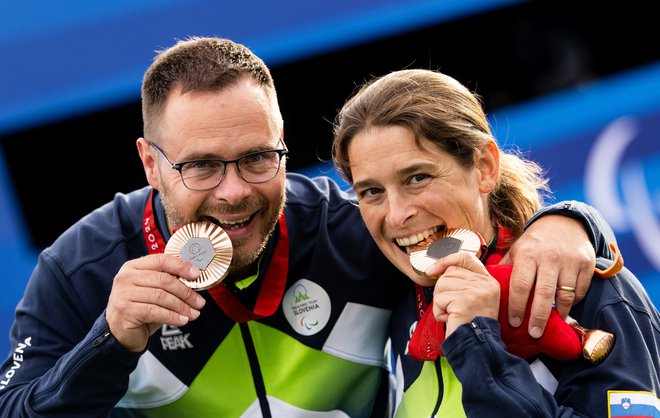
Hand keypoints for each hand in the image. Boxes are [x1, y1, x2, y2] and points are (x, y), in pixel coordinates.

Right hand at [106, 254, 206, 351]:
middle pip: (164, 280)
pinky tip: (182, 320)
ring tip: (193, 313)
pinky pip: (155, 311)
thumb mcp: (152, 290)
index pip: (161, 260)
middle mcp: (126, 277)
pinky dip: (172, 316)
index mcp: (134, 266)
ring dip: (182, 306)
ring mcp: (123, 293)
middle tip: (199, 302)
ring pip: (161, 297)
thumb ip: (167, 281)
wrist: (119, 332)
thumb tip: (194, 280)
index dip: (181, 266)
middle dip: (186, 292)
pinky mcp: (125, 310)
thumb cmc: (139, 308)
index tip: (196, 274)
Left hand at [428, 252, 499, 336]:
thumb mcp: (473, 299)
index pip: (466, 258)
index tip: (433, 269)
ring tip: (453, 314)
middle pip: (449, 272)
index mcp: (488, 281)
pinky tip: (451, 319)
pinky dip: (440, 312)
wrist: (478, 347)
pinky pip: (439, 299)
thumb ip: (462, 282)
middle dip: (443, 290)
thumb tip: (436, 270)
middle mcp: (485, 283)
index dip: (447, 260)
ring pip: (442, 284)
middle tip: (452, 307)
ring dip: (441, 302)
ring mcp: (476, 291)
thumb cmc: (471, 326)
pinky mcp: (464, 300)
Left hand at [501, 215, 595, 337]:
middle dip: (538, 317)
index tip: (514, 323)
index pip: (520, 285)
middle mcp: (549, 258)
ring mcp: (569, 262)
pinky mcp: (586, 265)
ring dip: (558, 314)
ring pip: (565, 295)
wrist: (565, 222)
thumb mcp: (517, 249)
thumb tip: (485, 285)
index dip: (517, 306)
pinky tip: (564, 309)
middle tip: (533, 333)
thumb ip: (504, 267)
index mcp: (528, 254)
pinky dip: (572, 303)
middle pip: (544, 294)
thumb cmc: (536, 241)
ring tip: (550, 326)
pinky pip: (579, 291)